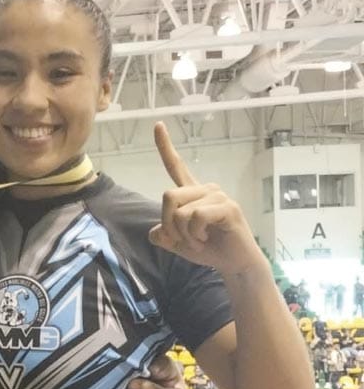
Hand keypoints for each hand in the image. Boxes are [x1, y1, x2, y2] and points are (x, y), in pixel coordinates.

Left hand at [148, 122, 263, 276]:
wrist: (234, 264)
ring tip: (200, 240)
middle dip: (169, 224)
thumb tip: (155, 232)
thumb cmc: (209, 249)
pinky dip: (195, 235)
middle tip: (183, 239)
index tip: (157, 124)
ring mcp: (218, 196)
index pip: (175, 166)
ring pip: (180, 212)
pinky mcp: (227, 207)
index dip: (164, 146)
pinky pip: (196, 218)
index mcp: (192, 193)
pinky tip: (207, 239)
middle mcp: (205, 189)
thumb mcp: (178, 244)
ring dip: (184, 235)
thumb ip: (163, 235)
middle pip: (167, 196)